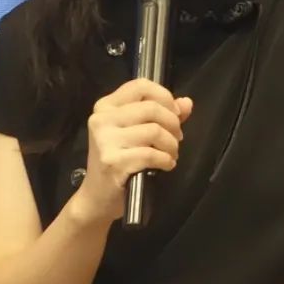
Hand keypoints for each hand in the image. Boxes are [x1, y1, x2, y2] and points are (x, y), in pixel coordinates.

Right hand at [72, 78, 193, 223]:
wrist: (97, 198)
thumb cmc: (118, 162)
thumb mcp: (136, 133)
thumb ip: (162, 115)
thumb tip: (187, 103)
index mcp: (106, 106)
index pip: (140, 85)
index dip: (164, 96)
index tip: (174, 113)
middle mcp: (102, 119)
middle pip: (152, 108)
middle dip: (173, 124)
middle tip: (176, 138)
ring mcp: (105, 140)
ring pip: (154, 131)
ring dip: (171, 144)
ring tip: (171, 154)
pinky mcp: (113, 162)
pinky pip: (151, 154)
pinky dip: (166, 160)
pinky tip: (166, 165)